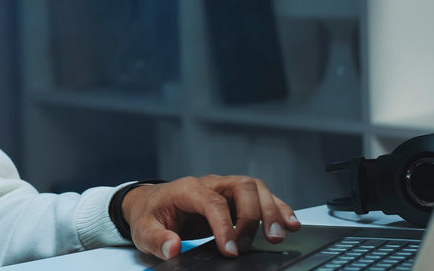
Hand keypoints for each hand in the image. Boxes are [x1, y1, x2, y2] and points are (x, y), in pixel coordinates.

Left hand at [121, 175, 301, 259]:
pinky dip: (277, 208)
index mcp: (187, 189)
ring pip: (255, 188)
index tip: (231, 250)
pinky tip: (290, 223)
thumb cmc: (150, 215)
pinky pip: (261, 197)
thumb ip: (156, 239)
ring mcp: (224, 188)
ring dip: (272, 210)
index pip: (211, 201)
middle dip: (256, 214)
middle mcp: (210, 183)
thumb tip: (172, 247)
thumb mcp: (144, 230)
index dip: (224, 225)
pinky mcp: (235, 198)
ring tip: (282, 234)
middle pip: (241, 187)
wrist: (152, 204)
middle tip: (265, 240)